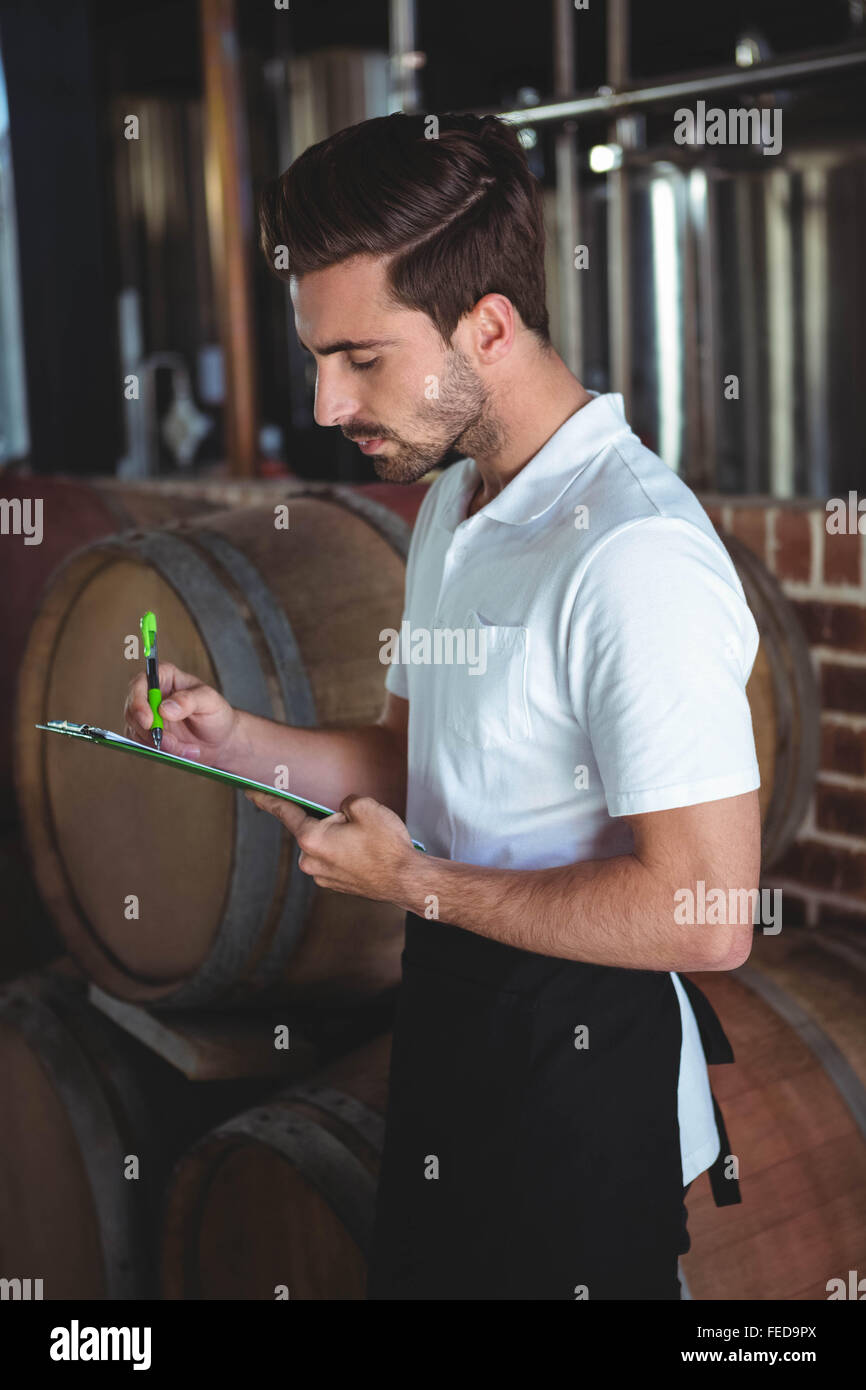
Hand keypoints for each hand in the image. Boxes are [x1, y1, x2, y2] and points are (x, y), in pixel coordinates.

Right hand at [123, 661, 237, 762]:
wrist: (220, 740)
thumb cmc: (215, 713)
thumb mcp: (209, 701)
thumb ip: (188, 701)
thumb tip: (164, 708)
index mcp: (165, 676)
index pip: (142, 682)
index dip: (139, 701)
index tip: (148, 721)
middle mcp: (150, 694)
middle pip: (133, 709)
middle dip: (150, 730)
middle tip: (171, 743)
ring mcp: (146, 715)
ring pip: (137, 731)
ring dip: (160, 744)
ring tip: (186, 749)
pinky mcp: (145, 734)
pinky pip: (142, 745)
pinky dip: (161, 752)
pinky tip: (182, 752)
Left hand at [245, 790, 414, 902]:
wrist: (406, 881)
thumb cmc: (387, 847)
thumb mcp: (366, 807)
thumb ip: (344, 801)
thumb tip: (342, 809)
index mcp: (312, 840)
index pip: (285, 812)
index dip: (267, 799)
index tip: (249, 791)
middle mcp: (310, 861)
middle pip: (312, 828)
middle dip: (330, 821)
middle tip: (358, 824)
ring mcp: (322, 876)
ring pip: (325, 844)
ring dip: (339, 838)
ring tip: (367, 842)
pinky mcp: (335, 884)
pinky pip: (334, 859)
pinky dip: (346, 852)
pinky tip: (367, 853)